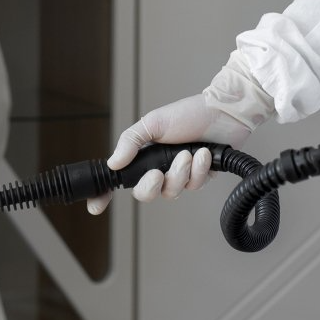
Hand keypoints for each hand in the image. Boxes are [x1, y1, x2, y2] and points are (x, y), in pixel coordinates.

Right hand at [87, 56, 275, 212]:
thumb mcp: (153, 123)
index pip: (120, 178)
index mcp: (144, 154)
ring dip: (181, 173)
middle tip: (158, 172)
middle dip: (153, 185)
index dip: (105, 194)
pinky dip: (199, 170)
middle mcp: (159, 167)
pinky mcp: (200, 178)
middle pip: (146, 193)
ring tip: (189, 154)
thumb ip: (131, 142)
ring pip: (172, 192)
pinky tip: (203, 154)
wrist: (223, 113)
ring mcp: (180, 174)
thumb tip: (113, 163)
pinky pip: (194, 186)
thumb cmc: (189, 113)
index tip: (96, 206)